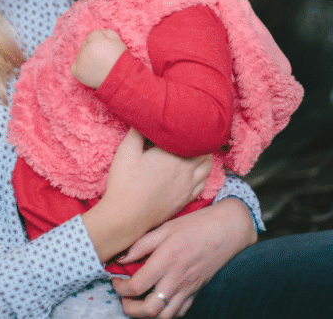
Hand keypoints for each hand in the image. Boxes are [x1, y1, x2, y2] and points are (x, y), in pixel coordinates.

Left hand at [71, 29, 126, 88]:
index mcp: (96, 40)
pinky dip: (80, 68)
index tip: (105, 49)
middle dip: (92, 49)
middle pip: (85, 44)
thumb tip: (100, 30)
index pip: (92, 35)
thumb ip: (109, 33)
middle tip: (102, 58)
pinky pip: (75, 66)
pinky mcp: (77, 72)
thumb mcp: (118, 43)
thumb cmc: (120, 61)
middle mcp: (86, 49)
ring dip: (86, 58)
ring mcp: (80, 61)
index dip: (100, 41)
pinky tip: (90, 71)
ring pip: (80, 55)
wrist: (119, 80)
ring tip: (97, 66)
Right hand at [82, 130, 211, 263]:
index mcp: (173, 154)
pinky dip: (202, 173)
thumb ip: (137, 132)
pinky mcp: (186, 198)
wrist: (127, 217)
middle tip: (190, 132)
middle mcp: (187, 169)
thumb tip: (144, 117)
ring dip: (204, 155)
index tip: (182, 120)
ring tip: (195, 148)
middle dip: (199, 139)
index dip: (187, 126)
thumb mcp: (126, 151)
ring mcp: (189, 186)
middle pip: (204, 149)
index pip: (189, 135)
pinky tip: (194, 170)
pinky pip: (203, 182)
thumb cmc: (125, 183)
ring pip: (207, 166)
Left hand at [110, 198, 257, 318]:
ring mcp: (188, 288)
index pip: (136, 287)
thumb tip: (120, 258)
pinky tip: (158, 301)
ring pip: (165, 316)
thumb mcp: (164, 228)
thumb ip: (140, 245)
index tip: (115, 280)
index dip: (120, 288)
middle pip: (150, 310)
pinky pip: (180, 311)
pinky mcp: (196, 291)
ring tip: (137, 302)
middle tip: (123, 297)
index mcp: (165, 261)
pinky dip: (166, 312)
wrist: (226, 230)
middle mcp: (176, 279)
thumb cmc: (195, 225)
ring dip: (147, 314)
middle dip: (130, 309)